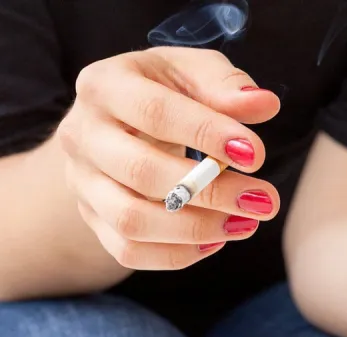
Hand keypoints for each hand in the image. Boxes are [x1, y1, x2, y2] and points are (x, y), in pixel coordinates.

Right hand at [56, 47, 280, 269]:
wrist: (118, 122)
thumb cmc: (165, 92)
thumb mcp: (193, 72)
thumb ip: (226, 86)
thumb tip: (265, 104)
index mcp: (104, 85)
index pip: (154, 112)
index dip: (208, 134)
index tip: (256, 155)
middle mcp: (82, 135)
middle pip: (142, 173)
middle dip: (212, 192)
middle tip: (264, 200)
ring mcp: (82, 182)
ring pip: (131, 221)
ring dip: (196, 229)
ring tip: (245, 224)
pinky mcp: (92, 219)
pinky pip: (128, 251)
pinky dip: (176, 254)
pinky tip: (216, 240)